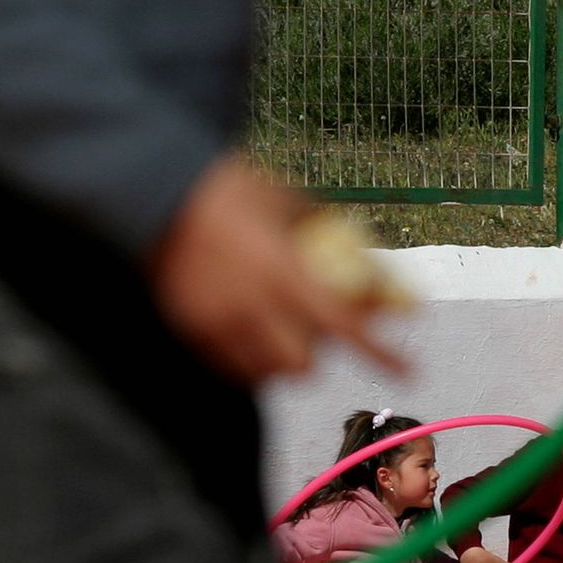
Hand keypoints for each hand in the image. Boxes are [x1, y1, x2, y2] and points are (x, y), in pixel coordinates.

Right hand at [149, 158, 408, 384]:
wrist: (155, 192)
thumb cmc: (223, 188)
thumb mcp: (280, 198)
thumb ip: (321, 230)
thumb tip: (363, 254)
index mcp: (281, 270)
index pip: (342, 324)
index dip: (379, 351)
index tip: (407, 369)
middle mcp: (250, 305)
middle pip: (302, 366)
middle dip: (317, 358)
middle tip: (318, 338)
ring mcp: (216, 323)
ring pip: (265, 373)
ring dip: (282, 362)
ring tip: (280, 336)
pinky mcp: (191, 331)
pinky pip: (230, 367)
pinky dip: (248, 361)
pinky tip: (249, 336)